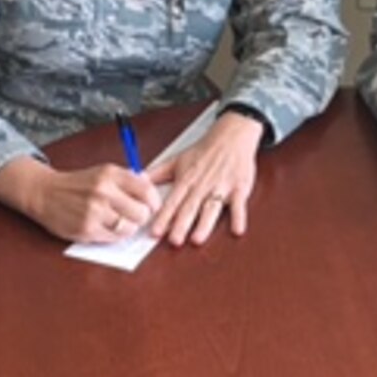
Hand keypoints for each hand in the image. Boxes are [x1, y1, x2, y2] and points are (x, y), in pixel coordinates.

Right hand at [0, 156, 159, 244]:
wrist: (45, 193)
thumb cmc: (78, 184)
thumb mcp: (102, 172)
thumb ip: (128, 179)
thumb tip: (151, 185)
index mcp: (110, 174)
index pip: (147, 190)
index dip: (154, 202)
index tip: (152, 206)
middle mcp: (103, 191)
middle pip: (142, 213)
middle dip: (142, 217)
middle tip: (135, 216)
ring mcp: (94, 212)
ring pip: (129, 229)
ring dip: (128, 228)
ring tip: (119, 222)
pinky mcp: (86, 229)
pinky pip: (114, 238)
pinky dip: (114, 235)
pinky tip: (106, 227)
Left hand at [146, 110, 262, 245]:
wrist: (232, 135)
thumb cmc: (205, 150)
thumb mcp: (177, 159)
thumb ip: (156, 173)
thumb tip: (136, 178)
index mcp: (187, 179)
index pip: (173, 201)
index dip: (163, 217)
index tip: (155, 232)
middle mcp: (203, 185)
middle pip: (190, 207)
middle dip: (181, 225)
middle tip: (173, 241)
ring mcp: (221, 187)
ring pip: (212, 208)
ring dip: (205, 224)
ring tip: (197, 239)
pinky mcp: (239, 188)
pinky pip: (239, 205)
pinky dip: (239, 218)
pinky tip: (237, 230)